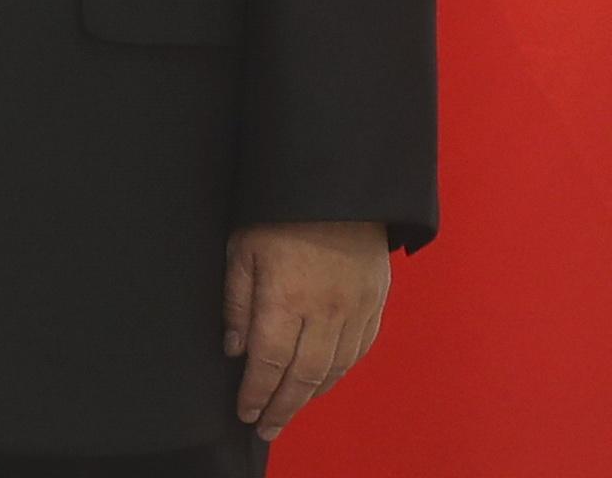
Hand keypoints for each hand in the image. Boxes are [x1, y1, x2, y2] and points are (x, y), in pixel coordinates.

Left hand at [224, 220, 389, 438]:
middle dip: (282, 407)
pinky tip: (323, 381)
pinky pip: (359, 350)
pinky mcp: (375, 302)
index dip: (256, 393)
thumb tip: (235, 349)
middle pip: (303, 375)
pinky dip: (339, 372)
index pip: (269, 361)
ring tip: (290, 409)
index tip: (245, 412)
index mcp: (286, 296)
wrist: (339, 184)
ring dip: (310, 395)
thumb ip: (238, 302)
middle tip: (266, 428)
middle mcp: (325, 310)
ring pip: (334, 368)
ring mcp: (355, 308)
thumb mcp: (243, 248)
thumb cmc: (281, 211)